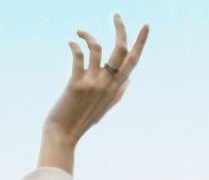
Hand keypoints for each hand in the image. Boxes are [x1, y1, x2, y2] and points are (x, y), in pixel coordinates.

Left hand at [38, 14, 149, 174]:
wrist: (63, 135)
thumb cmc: (82, 120)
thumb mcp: (104, 108)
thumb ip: (118, 93)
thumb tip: (130, 80)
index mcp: (115, 88)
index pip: (133, 61)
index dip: (140, 42)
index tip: (145, 26)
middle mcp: (106, 84)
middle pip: (120, 50)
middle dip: (120, 28)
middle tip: (116, 15)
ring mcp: (93, 83)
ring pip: (97, 48)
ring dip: (88, 35)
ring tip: (79, 32)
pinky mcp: (76, 82)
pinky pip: (78, 55)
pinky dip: (75, 45)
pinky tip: (71, 42)